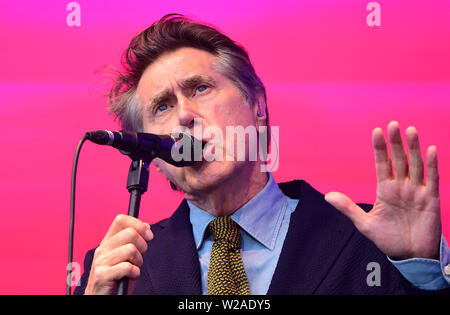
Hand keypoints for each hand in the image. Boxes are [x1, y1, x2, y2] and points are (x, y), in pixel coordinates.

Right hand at [85, 214, 152, 294]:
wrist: (100, 298)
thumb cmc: (115, 280)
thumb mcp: (125, 257)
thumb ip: (133, 241)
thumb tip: (146, 226)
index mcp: (108, 242)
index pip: (121, 220)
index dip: (138, 224)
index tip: (149, 235)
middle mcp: (103, 249)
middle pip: (129, 233)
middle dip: (142, 245)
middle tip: (141, 256)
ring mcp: (101, 261)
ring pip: (130, 249)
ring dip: (138, 261)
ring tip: (134, 268)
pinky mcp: (101, 275)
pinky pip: (127, 267)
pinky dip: (135, 273)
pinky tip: (131, 277)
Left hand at [325, 121, 441, 259]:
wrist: (410, 257)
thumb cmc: (389, 239)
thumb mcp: (365, 224)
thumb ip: (348, 208)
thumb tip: (327, 196)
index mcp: (385, 190)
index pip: (382, 164)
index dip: (380, 148)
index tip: (376, 131)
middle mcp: (401, 187)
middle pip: (398, 160)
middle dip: (395, 143)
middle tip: (393, 124)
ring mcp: (417, 192)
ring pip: (415, 165)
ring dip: (413, 148)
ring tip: (410, 130)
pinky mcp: (431, 200)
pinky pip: (432, 179)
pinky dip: (432, 165)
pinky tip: (431, 149)